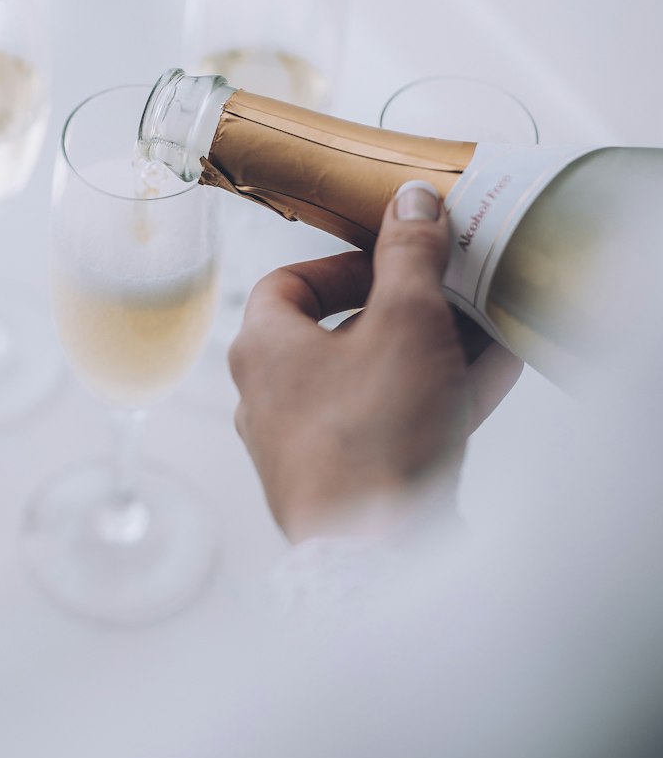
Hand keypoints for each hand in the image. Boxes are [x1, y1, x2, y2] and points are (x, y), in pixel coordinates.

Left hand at [228, 181, 521, 543]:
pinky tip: (493, 378)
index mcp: (263, 349)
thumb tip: (411, 201)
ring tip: (487, 330)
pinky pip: (392, 429)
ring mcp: (307, 449)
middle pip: (340, 335)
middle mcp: (271, 399)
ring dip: (431, 354)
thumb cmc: (373, 434)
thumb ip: (410, 254)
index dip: (343, 264)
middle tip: (452, 293)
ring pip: (375, 383)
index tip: (393, 258)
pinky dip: (436, 400)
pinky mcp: (346, 488)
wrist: (378, 556)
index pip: (287, 284)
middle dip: (407, 311)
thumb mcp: (405, 320)